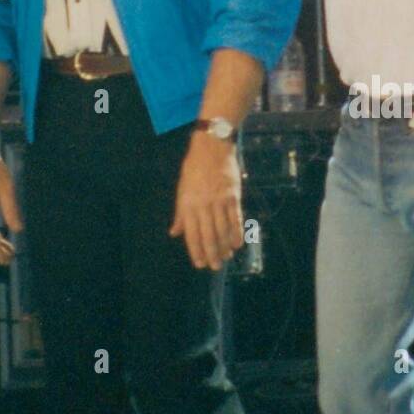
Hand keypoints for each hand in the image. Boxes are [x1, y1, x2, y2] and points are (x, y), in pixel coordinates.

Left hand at [169, 135, 243, 269]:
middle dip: (212, 253)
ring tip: (226, 257)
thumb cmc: (194, 168)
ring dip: (225, 246)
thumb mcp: (181, 189)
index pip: (191, 233)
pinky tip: (238, 243)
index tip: (199, 264)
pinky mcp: (233, 195)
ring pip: (223, 229)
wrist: (212, 147)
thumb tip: (175, 232)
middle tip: (215, 266)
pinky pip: (236, 218)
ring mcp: (219, 200)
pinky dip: (237, 232)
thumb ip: (179, 213)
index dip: (196, 250)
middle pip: (208, 235)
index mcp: (188, 204)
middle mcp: (203, 204)